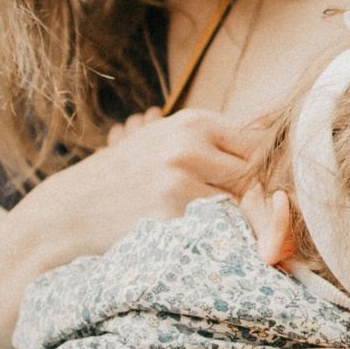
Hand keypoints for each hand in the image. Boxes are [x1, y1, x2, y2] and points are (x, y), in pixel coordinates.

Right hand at [21, 108, 259, 253]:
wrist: (71, 208)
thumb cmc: (131, 174)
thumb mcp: (172, 137)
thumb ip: (227, 129)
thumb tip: (278, 112)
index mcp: (194, 122)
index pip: (259, 145)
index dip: (260, 170)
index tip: (246, 185)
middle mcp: (189, 146)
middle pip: (253, 177)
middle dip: (247, 197)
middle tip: (219, 208)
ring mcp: (179, 181)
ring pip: (238, 206)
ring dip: (228, 219)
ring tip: (193, 217)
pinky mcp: (171, 215)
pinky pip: (214, 230)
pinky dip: (208, 235)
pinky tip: (180, 230)